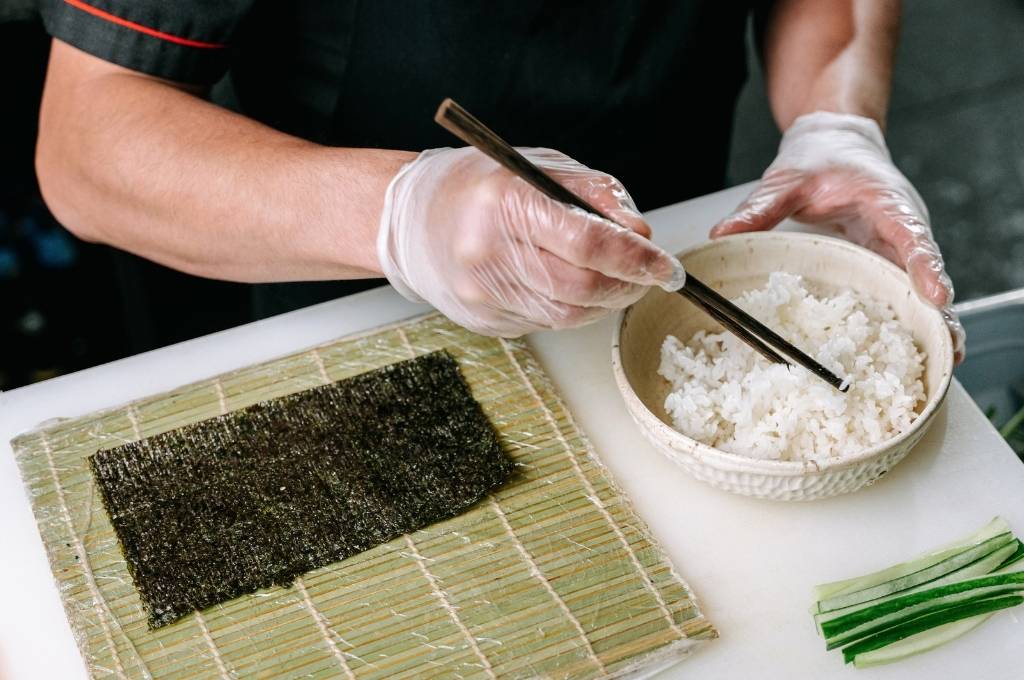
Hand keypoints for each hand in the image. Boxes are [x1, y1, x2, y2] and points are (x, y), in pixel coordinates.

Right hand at [378, 147, 684, 336]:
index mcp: (504, 202)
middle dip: (628, 285)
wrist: (413, 220)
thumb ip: (596, 195)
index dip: (636, 259)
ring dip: (605, 301)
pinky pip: (546, 323)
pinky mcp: (483, 320)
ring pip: (569, 315)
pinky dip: (572, 309)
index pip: (587, 241)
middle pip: (583, 287)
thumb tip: (641, 235)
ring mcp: (482, 293)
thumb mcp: (541, 166)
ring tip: (612, 279)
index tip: (665, 265)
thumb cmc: (481, 186)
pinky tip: (567, 286)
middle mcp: (487, 252)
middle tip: (648, 274)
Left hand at [711, 112, 964, 361]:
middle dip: (940, 312)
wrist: (837, 143)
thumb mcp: (785, 180)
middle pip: (928, 271)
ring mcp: (898, 247)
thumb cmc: (819, 158)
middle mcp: (902, 227)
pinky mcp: (888, 261)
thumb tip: (723, 234)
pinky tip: (916, 354)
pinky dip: (913, 320)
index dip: (924, 266)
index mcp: (885, 201)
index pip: (911, 233)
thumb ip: (760, 207)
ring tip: (945, 361)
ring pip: (923, 287)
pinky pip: (904, 292)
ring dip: (935, 323)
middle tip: (949, 349)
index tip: (936, 295)